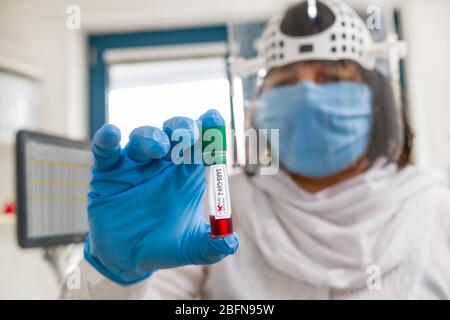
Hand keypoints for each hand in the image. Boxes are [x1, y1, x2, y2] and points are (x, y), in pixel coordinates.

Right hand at [84, 110, 238, 284]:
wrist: (128, 258)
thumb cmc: (165, 245)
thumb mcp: (191, 248)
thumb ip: (211, 245)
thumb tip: (230, 242)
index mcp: (187, 173)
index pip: (202, 145)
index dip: (209, 130)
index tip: (214, 118)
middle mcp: (163, 163)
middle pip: (175, 134)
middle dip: (182, 128)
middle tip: (189, 135)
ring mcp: (135, 165)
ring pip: (143, 138)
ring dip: (151, 137)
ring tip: (159, 147)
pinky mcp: (108, 172)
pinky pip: (105, 151)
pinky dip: (106, 140)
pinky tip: (111, 135)